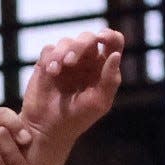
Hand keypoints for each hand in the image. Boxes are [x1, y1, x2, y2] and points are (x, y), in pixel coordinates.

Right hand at [20, 30, 123, 147]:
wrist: (48, 128)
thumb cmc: (77, 119)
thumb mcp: (98, 103)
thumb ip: (110, 80)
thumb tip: (116, 55)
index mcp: (102, 69)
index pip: (113, 43)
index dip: (110, 36)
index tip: (102, 38)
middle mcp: (86, 61)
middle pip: (88, 38)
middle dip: (80, 45)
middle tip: (71, 61)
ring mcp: (67, 61)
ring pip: (67, 42)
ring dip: (63, 53)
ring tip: (58, 70)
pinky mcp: (49, 62)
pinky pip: (51, 49)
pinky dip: (51, 58)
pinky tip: (51, 73)